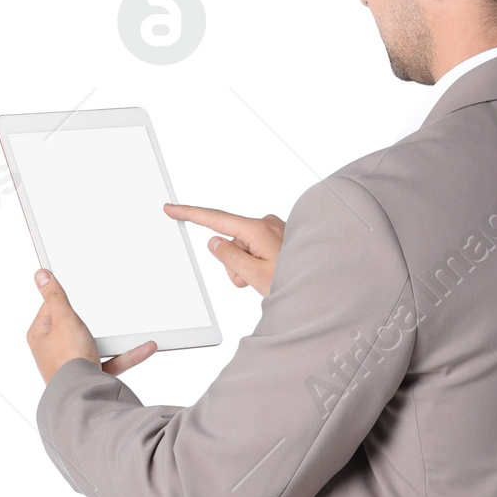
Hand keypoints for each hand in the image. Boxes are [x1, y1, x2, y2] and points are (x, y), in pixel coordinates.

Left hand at [25, 271, 158, 382]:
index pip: (51, 308)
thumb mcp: (63, 318)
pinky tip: (144, 348)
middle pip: (74, 326)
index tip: (76, 292)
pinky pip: (111, 362)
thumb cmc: (68, 361)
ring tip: (126, 332)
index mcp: (40, 335)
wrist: (83, 395)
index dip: (65, 301)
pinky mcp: (90, 376)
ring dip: (113, 340)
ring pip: (95, 345)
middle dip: (92, 323)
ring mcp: (72, 365)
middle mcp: (53, 351)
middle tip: (102, 315)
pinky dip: (127, 356)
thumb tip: (41, 276)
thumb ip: (55, 295)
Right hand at [165, 202, 285, 295]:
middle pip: (230, 242)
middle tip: (255, 280)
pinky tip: (273, 273)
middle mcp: (266, 223)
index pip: (215, 220)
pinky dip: (257, 263)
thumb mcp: (254, 275)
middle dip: (234, 264)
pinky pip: (255, 249)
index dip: (190, 214)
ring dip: (247, 267)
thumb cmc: (297, 282)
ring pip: (242, 249)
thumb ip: (229, 258)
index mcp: (257, 229)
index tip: (172, 208)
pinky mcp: (278, 236)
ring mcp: (273, 229)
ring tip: (269, 278)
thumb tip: (214, 243)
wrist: (324, 287)